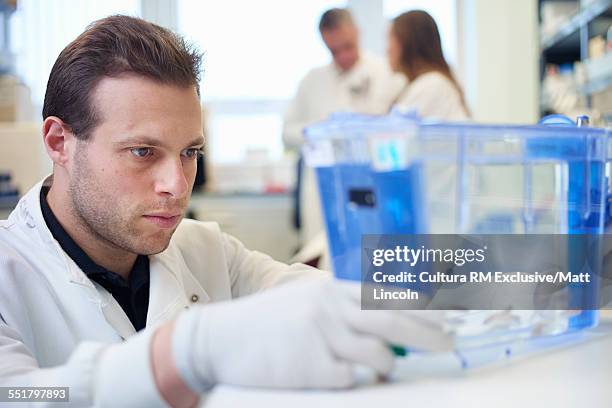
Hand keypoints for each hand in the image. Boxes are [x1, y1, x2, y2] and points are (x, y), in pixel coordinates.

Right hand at [172, 279, 451, 390]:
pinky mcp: (310, 367)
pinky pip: (352, 378)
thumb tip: (388, 325)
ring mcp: (321, 337)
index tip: (449, 318)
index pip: (388, 296)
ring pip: (379, 354)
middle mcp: (330, 308)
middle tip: (450, 345)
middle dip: (430, 334)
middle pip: (394, 321)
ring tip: (383, 366)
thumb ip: (342, 309)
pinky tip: (346, 374)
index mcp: (331, 290)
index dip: (423, 307)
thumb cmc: (267, 322)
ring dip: (390, 363)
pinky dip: (358, 379)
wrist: (220, 337)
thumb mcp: (306, 302)